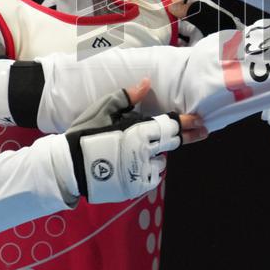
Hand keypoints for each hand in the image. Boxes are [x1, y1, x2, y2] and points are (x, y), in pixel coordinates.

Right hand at [64, 79, 204, 203]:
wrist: (69, 166)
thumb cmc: (86, 132)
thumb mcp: (104, 108)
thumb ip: (128, 96)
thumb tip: (147, 82)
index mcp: (139, 131)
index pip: (171, 125)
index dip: (188, 122)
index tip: (200, 121)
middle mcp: (144, 152)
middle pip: (173, 142)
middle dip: (186, 136)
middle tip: (200, 132)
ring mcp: (140, 172)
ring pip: (162, 161)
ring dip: (160, 154)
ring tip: (151, 150)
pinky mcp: (135, 187)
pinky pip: (152, 177)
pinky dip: (150, 170)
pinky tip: (141, 164)